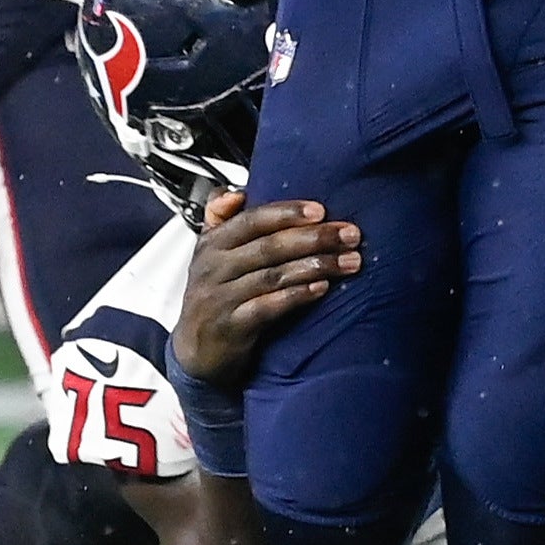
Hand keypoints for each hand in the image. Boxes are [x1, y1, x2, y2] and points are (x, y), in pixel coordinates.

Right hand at [172, 189, 361, 390]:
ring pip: (274, 275)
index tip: (322, 210)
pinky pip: (268, 307)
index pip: (252, 220)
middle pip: (270, 246)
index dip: (287, 213)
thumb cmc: (211, 297)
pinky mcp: (232, 326)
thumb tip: (237, 193)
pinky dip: (297, 296)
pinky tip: (322, 288)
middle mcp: (214, 268)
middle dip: (315, 238)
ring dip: (316, 266)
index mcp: (212, 244)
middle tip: (350, 234)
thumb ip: (220, 218)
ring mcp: (221, 298)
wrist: (195, 351)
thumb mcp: (208, 255)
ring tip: (349, 262)